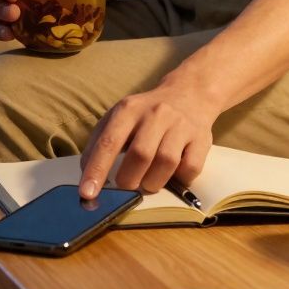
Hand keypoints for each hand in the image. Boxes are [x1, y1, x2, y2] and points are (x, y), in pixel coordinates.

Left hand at [77, 80, 218, 199]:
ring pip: (166, 163)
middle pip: (140, 155)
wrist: (189, 94)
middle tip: (126, 185)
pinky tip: (172, 176)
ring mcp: (180, 125)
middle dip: (128, 179)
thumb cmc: (145, 114)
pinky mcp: (201, 139)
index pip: (109, 142)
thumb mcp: (117, 119)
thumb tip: (86, 176)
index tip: (87, 194)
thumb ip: (99, 144)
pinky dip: (179, 180)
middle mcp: (155, 114)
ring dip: (152, 182)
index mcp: (128, 109)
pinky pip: (190, 168)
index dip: (97, 170)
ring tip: (147, 183)